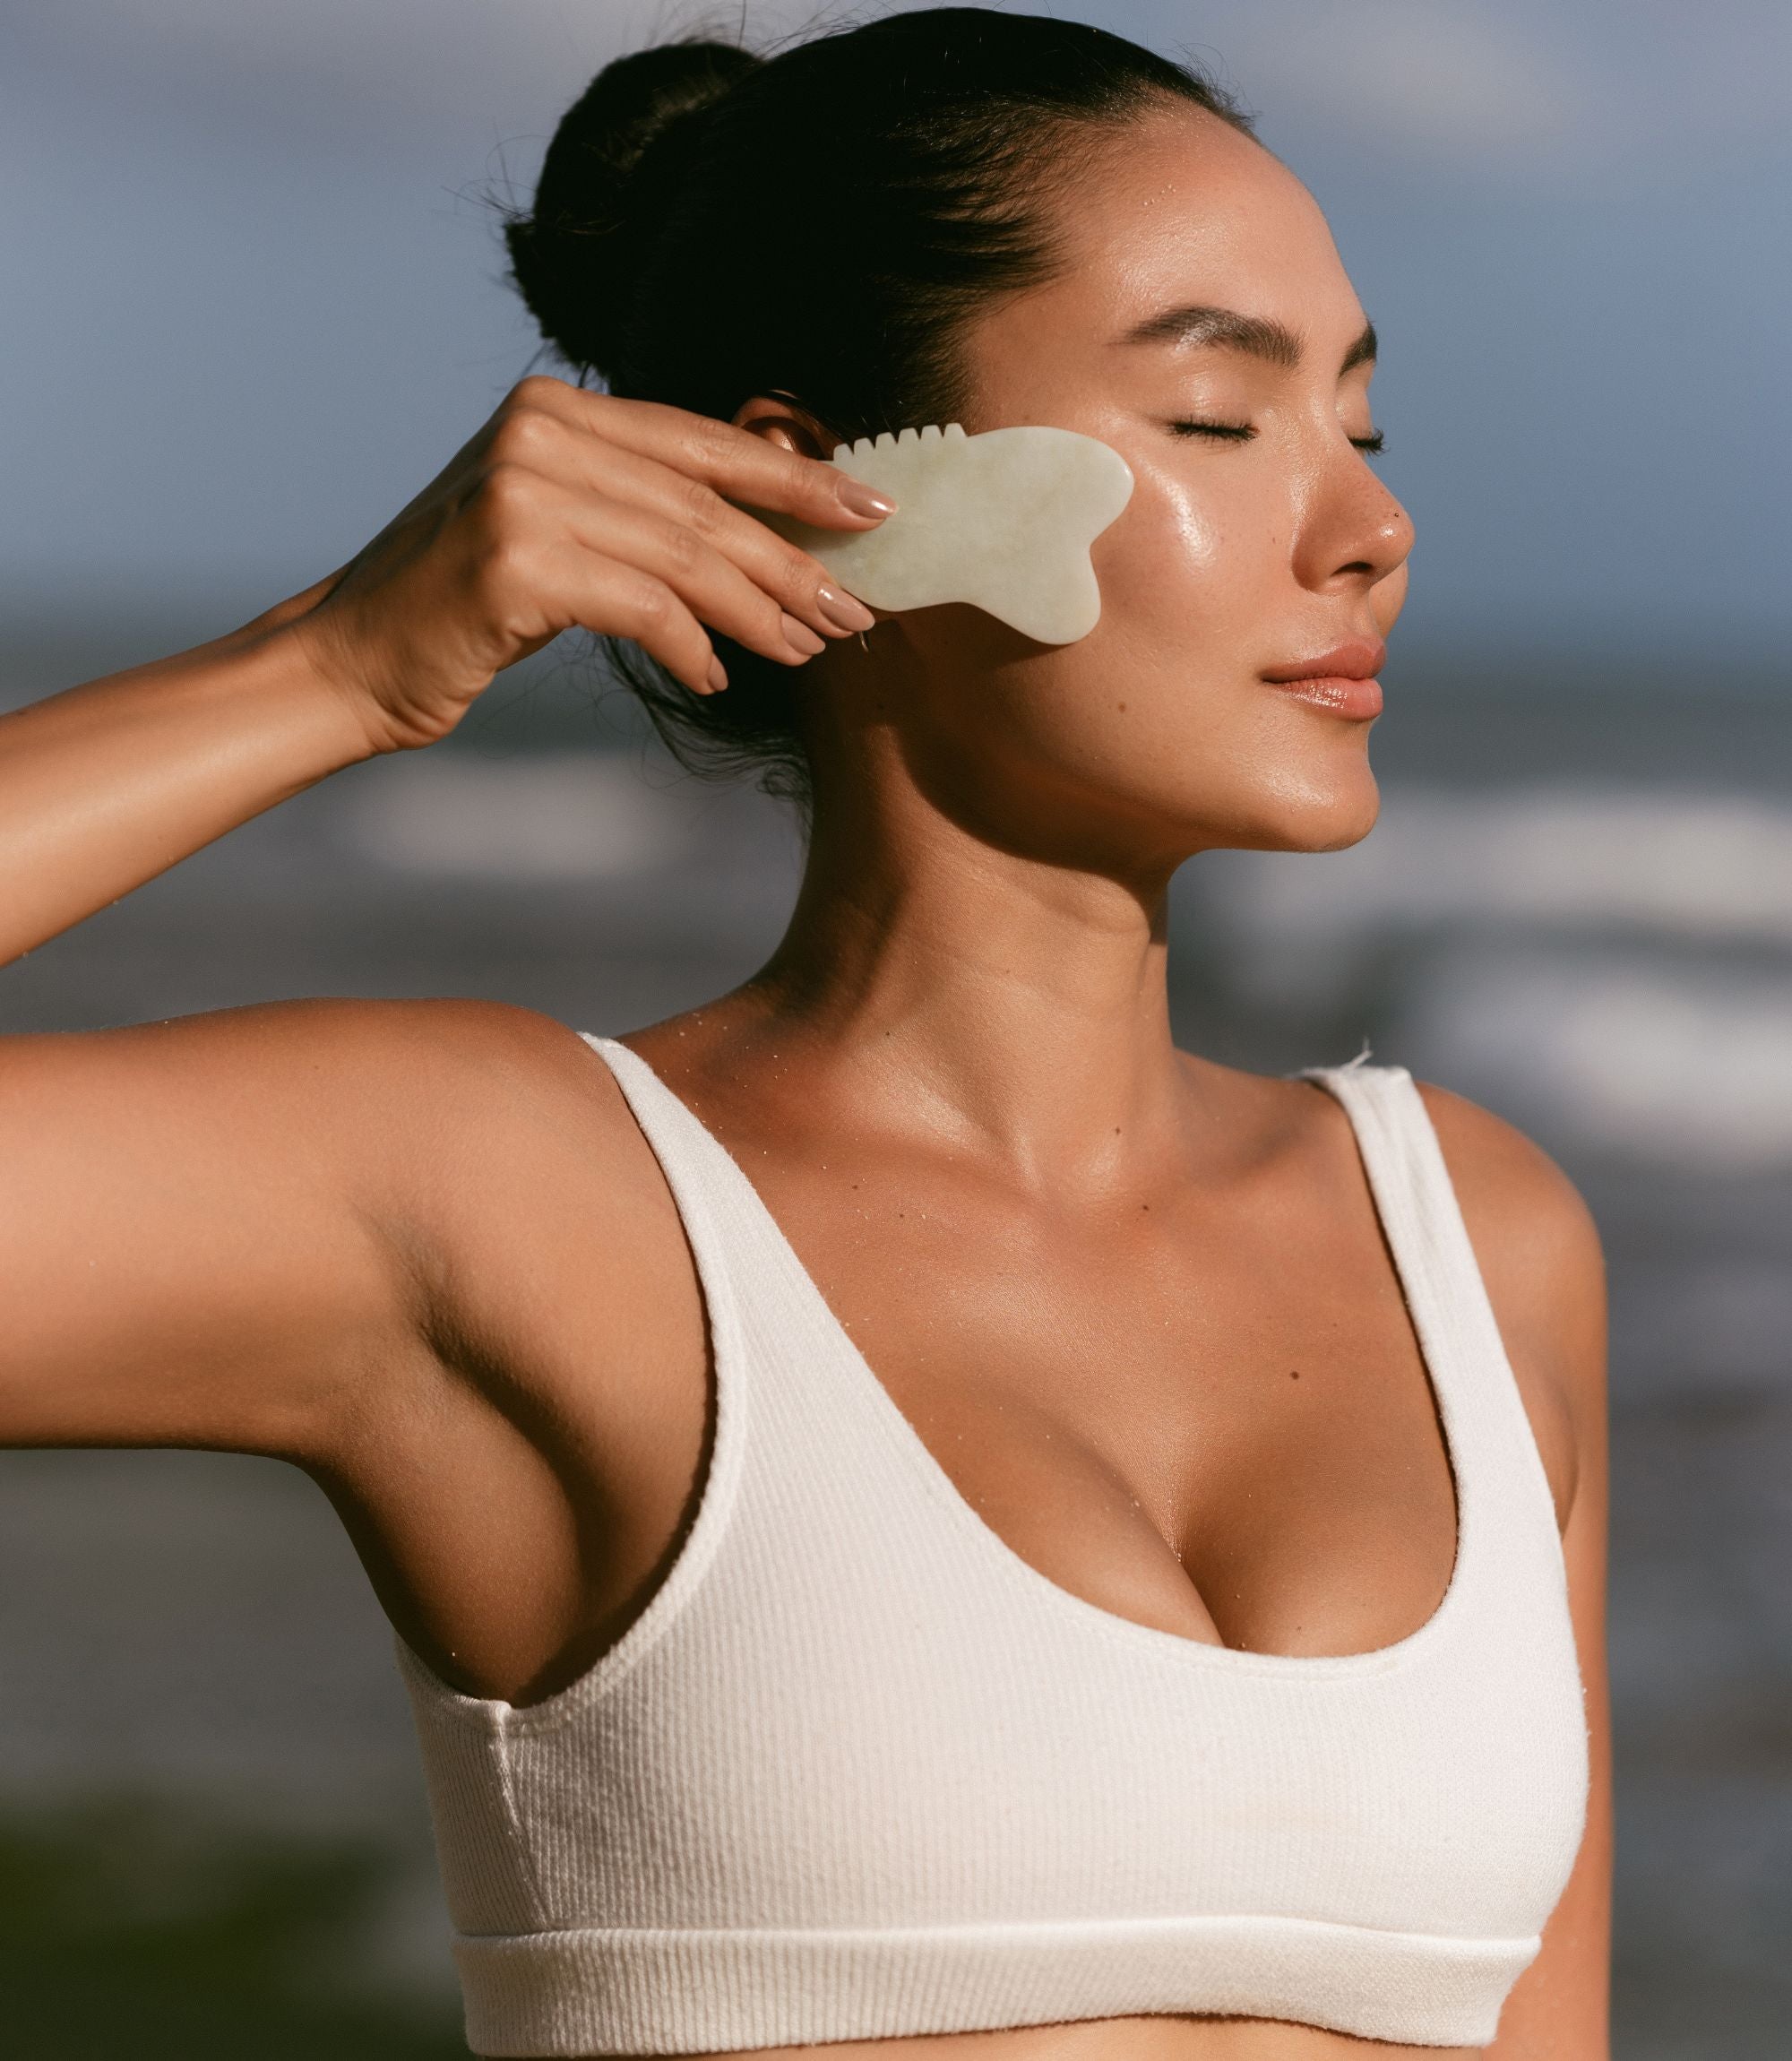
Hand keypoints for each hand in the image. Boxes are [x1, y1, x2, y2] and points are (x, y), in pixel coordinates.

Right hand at [284, 377, 889, 751]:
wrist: (351, 659)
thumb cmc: (464, 607)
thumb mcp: (555, 529)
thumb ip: (636, 507)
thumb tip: (767, 535)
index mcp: (554, 407)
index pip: (702, 441)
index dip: (794, 478)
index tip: (870, 512)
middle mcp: (537, 432)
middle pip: (703, 504)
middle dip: (791, 561)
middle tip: (852, 611)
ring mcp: (522, 492)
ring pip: (684, 555)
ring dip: (759, 611)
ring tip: (807, 650)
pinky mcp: (514, 562)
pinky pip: (643, 607)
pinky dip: (691, 646)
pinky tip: (715, 676)